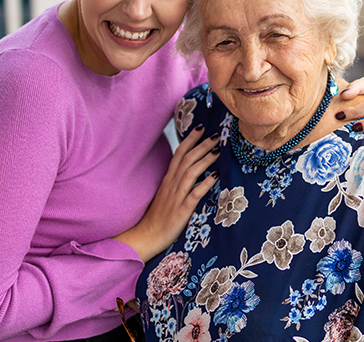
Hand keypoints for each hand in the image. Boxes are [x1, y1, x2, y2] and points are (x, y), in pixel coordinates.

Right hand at [113, 125, 219, 261]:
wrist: (146, 236)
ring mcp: (176, 197)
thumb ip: (176, 182)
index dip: (190, 139)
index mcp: (168, 180)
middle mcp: (171, 185)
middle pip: (186, 159)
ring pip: (190, 172)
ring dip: (204, 160)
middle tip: (216, 135)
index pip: (179, 153)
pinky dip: (205, 184)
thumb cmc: (158, 217)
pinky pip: (194, 194)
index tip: (200, 127)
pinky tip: (215, 177)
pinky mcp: (181, 210)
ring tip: (217, 150)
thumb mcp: (166, 194)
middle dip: (201, 145)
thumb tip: (191, 171)